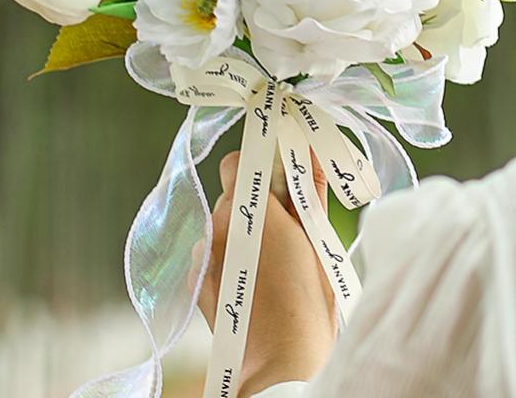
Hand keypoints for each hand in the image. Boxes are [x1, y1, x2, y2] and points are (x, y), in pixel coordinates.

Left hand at [196, 151, 336, 397]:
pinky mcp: (197, 277)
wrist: (279, 366)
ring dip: (243, 231)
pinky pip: (213, 250)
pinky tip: (251, 280)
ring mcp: (204, 253)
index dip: (257, 165)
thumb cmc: (308, 302)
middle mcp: (219, 226)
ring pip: (223, 223)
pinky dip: (230, 256)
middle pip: (232, 194)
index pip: (238, 162)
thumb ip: (309, 188)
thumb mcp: (318, 238)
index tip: (275, 177)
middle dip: (255, 203)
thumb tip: (307, 151)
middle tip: (284, 228)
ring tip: (269, 263)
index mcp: (251, 210)